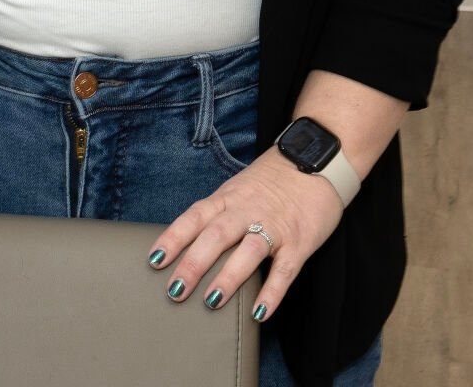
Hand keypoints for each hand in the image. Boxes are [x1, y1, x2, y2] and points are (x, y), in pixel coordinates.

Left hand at [145, 145, 345, 322]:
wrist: (318, 159)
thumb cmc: (273, 180)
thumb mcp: (239, 188)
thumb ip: (219, 213)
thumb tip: (188, 244)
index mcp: (229, 197)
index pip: (196, 217)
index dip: (174, 238)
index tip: (154, 261)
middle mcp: (248, 210)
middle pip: (217, 235)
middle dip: (194, 263)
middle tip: (176, 290)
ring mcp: (275, 226)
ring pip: (249, 250)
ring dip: (229, 277)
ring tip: (211, 302)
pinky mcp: (300, 241)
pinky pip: (285, 269)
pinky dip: (272, 292)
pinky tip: (259, 313)